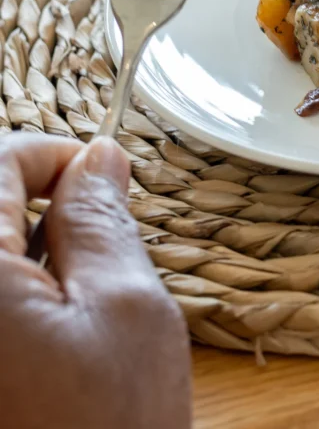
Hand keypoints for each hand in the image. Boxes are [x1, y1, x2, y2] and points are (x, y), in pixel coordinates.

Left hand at [0, 133, 190, 428]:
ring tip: (76, 308)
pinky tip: (46, 339)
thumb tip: (97, 159)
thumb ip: (102, 220)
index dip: (60, 156)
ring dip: (26, 258)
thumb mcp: (129, 308)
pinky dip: (12, 300)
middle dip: (41, 209)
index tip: (106, 177)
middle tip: (100, 249)